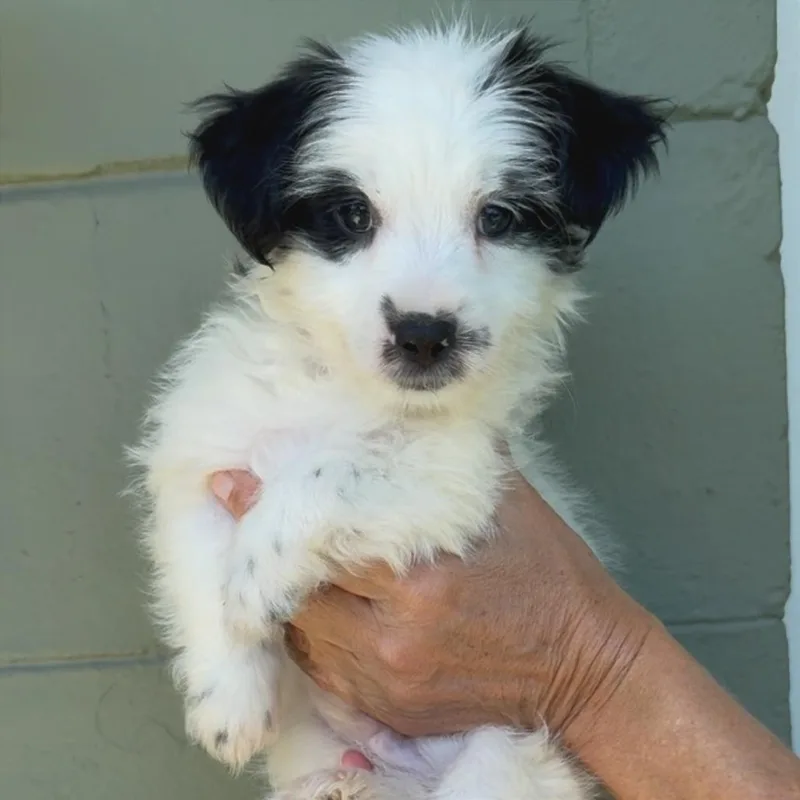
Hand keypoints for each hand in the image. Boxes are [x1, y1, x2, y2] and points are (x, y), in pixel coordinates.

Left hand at [210, 468, 654, 743]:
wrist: (584, 664)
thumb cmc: (547, 570)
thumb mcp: (505, 498)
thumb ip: (438, 460)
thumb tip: (387, 419)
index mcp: (423, 577)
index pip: (320, 539)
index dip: (266, 508)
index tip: (229, 482)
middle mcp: (396, 636)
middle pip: (298, 590)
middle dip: (265, 554)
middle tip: (240, 508)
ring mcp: (389, 681)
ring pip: (301, 632)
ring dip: (287, 595)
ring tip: (279, 557)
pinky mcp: (391, 708)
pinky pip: (325, 667)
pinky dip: (313, 633)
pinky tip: (323, 602)